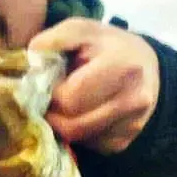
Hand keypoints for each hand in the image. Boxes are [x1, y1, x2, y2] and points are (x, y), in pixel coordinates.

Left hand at [29, 18, 159, 154]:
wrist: (145, 64)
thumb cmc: (107, 45)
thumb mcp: (82, 30)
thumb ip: (55, 39)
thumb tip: (31, 59)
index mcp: (122, 67)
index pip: (71, 98)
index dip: (51, 95)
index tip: (46, 86)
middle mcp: (133, 100)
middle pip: (73, 126)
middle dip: (53, 115)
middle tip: (48, 101)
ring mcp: (132, 124)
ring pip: (80, 140)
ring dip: (64, 126)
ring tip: (64, 106)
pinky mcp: (126, 141)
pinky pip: (90, 146)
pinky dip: (79, 134)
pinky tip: (82, 114)